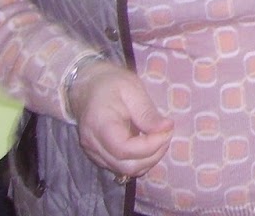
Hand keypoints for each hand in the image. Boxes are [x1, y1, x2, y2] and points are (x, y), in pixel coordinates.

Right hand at [69, 61, 173, 181]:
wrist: (87, 87)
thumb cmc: (111, 84)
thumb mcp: (132, 89)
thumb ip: (147, 112)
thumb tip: (166, 128)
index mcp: (100, 124)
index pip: (124, 149)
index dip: (150, 146)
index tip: (167, 130)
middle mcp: (93, 144)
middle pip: (125, 165)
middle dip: (153, 155)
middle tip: (167, 134)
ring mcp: (94, 152)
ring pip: (124, 170)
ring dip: (148, 160)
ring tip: (160, 139)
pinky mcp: (98, 156)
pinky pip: (121, 167)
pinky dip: (139, 161)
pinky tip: (148, 145)